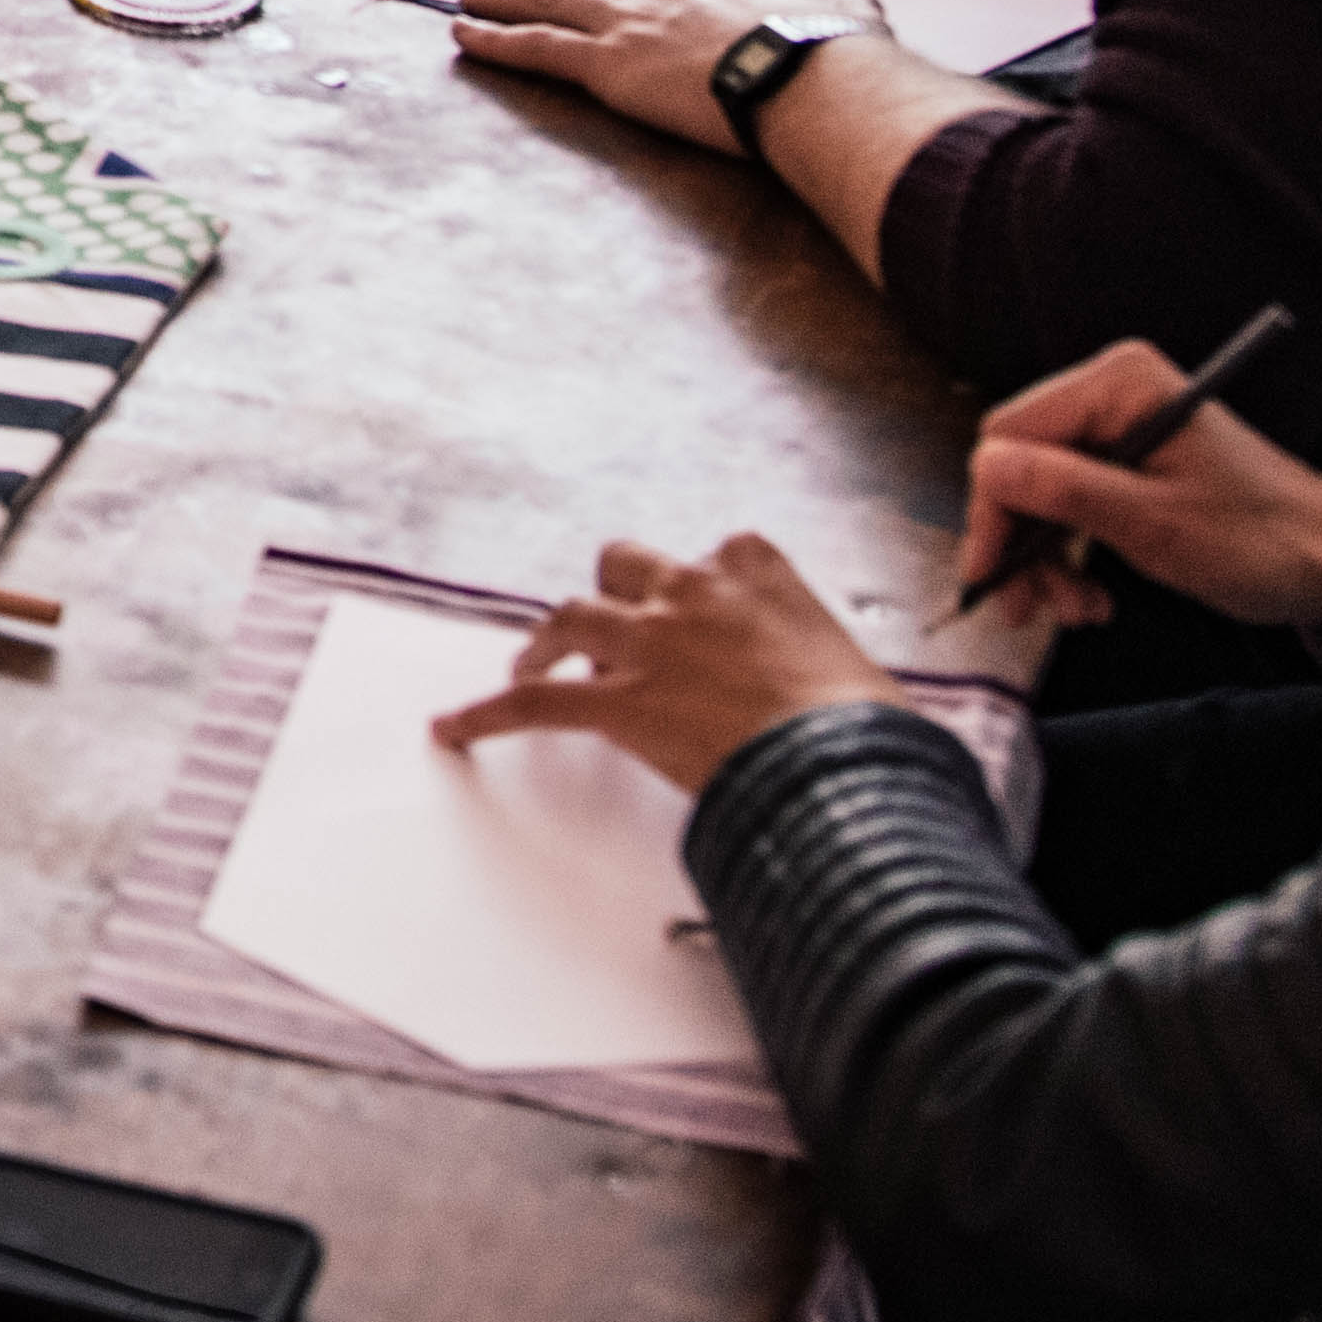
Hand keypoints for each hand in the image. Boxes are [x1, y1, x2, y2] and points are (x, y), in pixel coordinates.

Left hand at [430, 535, 902, 796]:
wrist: (847, 767)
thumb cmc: (867, 727)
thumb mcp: (858, 669)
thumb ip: (823, 662)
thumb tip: (845, 701)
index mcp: (759, 569)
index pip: (716, 555)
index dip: (698, 591)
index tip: (698, 614)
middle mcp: (694, 590)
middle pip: (625, 564)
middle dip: (614, 592)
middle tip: (608, 631)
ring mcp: (650, 641)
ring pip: (571, 616)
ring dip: (549, 640)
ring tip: (531, 664)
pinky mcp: (618, 702)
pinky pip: (534, 703)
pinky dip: (486, 713)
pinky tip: (454, 729)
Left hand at [447, 0, 857, 151]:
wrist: (810, 76)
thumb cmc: (833, 56)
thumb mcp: (846, 20)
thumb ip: (848, 12)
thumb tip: (867, 9)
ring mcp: (627, 23)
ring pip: (547, 4)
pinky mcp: (606, 64)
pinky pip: (533, 48)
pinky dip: (492, 40)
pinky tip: (463, 33)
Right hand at [954, 341, 1321, 632]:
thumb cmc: (1261, 539)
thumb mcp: (1155, 523)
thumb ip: (1066, 490)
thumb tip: (987, 469)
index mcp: (1119, 384)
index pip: (1011, 434)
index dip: (994, 507)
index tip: (992, 574)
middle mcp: (1113, 393)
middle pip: (1020, 464)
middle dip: (1021, 541)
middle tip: (1032, 606)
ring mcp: (1120, 428)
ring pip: (1038, 491)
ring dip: (1046, 557)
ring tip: (1078, 609)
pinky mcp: (1127, 463)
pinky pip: (1069, 503)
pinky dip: (1071, 553)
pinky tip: (1093, 595)